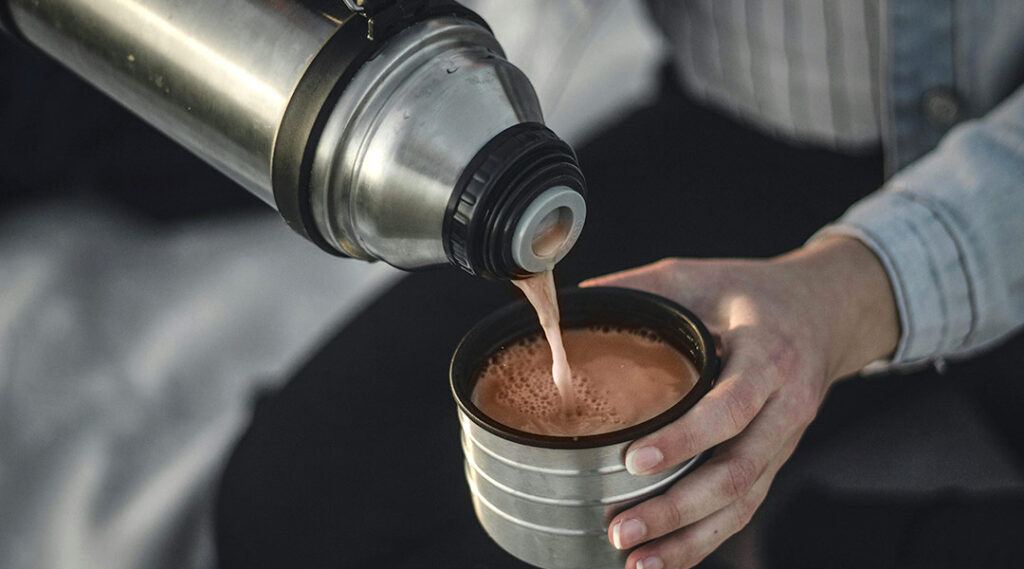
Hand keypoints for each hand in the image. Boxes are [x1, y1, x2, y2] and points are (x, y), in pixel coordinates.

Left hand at [580, 237, 899, 568]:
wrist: (825, 311)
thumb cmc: (755, 293)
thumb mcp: (699, 276)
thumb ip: (639, 289)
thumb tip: (567, 305)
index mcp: (769, 355)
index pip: (731, 407)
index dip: (685, 438)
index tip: (634, 460)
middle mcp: (786, 407)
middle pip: (738, 472)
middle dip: (678, 508)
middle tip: (622, 527)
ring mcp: (784, 441)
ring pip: (743, 502)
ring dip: (690, 538)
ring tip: (637, 559)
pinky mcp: (775, 460)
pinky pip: (745, 508)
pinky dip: (706, 539)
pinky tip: (668, 557)